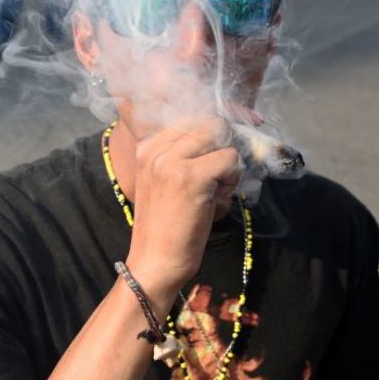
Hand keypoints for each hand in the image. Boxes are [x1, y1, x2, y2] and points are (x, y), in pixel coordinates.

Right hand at [125, 118, 241, 304]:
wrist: (154, 262)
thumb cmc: (167, 224)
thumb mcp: (166, 179)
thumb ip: (184, 153)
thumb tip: (221, 129)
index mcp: (147, 145)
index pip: (192, 117)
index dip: (211, 139)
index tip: (211, 163)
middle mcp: (155, 147)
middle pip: (210, 123)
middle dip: (221, 148)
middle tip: (214, 180)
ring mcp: (172, 160)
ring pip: (222, 137)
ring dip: (227, 165)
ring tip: (213, 191)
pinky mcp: (191, 176)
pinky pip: (230, 159)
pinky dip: (232, 180)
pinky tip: (216, 200)